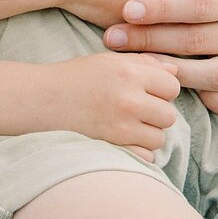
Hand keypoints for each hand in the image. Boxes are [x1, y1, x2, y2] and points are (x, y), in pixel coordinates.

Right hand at [31, 50, 180, 160]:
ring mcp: (122, 127)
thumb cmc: (76, 77)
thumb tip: (175, 69)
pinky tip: (121, 139)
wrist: (41, 101)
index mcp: (128, 72)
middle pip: (169, 115)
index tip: (146, 90)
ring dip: (147, 134)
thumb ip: (144, 63)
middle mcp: (129, 99)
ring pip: (159, 138)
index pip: (172, 85)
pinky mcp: (114, 148)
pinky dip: (138, 151)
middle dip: (156, 113)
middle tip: (136, 109)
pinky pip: (146, 157)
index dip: (161, 88)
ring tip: (127, 124)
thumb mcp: (108, 61)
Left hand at [102, 0, 217, 119]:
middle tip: (110, 37)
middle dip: (149, 39)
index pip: (198, 4)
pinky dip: (202, 101)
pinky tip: (166, 89)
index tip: (124, 6)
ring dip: (165, 70)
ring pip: (206, 74)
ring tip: (128, 63)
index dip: (161, 6)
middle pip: (194, 40)